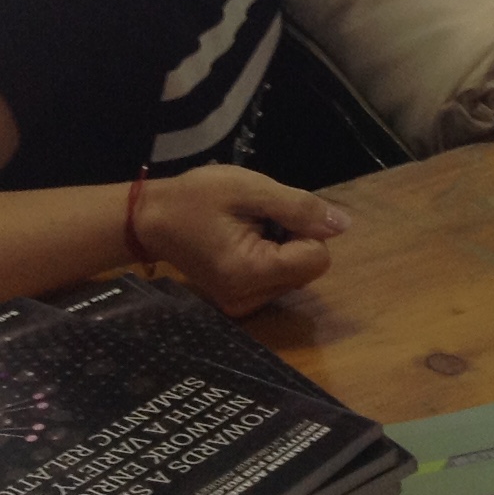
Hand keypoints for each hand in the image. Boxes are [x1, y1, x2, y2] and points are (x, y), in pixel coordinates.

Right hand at [138, 165, 347, 315]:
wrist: (150, 219)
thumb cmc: (198, 197)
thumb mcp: (252, 189)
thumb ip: (299, 208)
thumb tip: (342, 225)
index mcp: (250, 273)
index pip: (317, 258)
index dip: (305, 229)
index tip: (273, 214)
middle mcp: (248, 299)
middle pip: (308, 268)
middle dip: (295, 239)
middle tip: (258, 219)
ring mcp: (241, 305)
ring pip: (296, 274)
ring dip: (284, 248)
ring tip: (248, 229)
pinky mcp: (237, 302)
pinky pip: (277, 279)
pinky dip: (271, 258)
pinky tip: (244, 242)